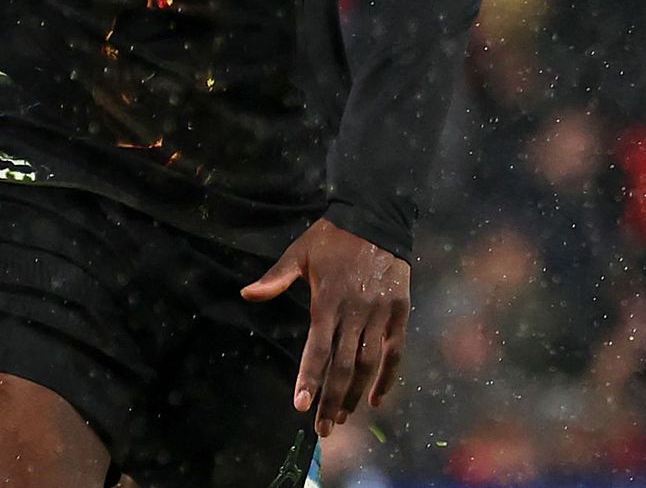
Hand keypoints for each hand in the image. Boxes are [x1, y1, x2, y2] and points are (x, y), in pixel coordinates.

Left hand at [241, 218, 409, 436]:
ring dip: (355, 394)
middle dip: (331, 399)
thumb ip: (275, 278)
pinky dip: (387, 378)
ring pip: (369, 364)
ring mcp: (380, 314)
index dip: (309, 378)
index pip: (317, 348)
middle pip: (344, 365)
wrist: (376, 218)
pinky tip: (376, 399)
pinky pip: (395, 353)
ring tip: (343, 417)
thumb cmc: (332, 239)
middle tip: (323, 428)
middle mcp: (355, 312)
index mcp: (327, 300)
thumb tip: (246, 294)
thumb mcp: (300, 253)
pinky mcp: (399, 313)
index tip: (301, 405)